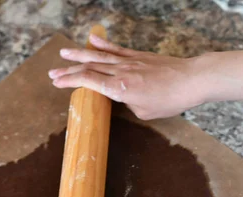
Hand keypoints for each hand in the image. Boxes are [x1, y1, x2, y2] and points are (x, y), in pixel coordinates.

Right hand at [48, 34, 207, 119]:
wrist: (191, 80)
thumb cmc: (170, 100)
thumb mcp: (145, 112)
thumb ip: (129, 104)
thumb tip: (125, 98)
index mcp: (120, 88)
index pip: (89, 82)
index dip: (70, 81)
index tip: (57, 82)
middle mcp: (121, 72)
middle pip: (89, 68)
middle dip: (68, 71)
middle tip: (52, 73)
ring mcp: (129, 61)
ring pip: (99, 56)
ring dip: (79, 54)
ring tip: (64, 52)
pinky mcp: (138, 56)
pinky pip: (117, 49)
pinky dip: (103, 44)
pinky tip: (92, 39)